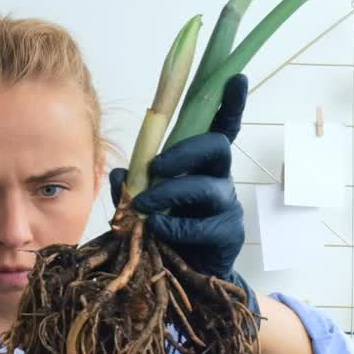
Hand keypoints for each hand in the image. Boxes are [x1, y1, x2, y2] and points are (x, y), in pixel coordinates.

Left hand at [110, 74, 254, 309]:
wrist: (185, 275)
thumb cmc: (166, 231)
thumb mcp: (144, 204)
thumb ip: (132, 186)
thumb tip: (119, 174)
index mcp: (202, 164)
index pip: (221, 127)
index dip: (230, 103)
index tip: (235, 79)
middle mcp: (220, 178)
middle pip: (217, 147)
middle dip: (184, 152)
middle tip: (157, 168)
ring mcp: (227, 206)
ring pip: (207, 187)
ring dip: (171, 193)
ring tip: (147, 207)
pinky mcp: (228, 234)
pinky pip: (203, 225)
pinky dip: (176, 226)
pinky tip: (161, 230)